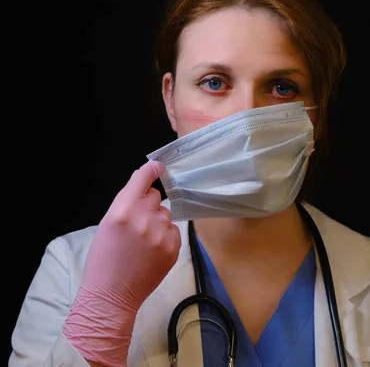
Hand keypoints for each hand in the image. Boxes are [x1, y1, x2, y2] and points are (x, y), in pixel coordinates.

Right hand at [63, 160, 180, 366]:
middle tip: (136, 224)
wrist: (111, 295)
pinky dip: (165, 236)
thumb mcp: (106, 225)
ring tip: (142, 243)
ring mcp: (161, 233)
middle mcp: (144, 218)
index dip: (151, 170)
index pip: (142, 180)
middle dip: (147, 205)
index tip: (158, 166)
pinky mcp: (173, 247)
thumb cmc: (103, 260)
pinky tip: (152, 251)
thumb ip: (125, 203)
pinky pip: (173, 230)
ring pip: (165, 214)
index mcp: (122, 211)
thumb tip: (142, 183)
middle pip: (155, 197)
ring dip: (157, 222)